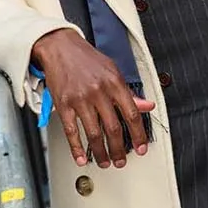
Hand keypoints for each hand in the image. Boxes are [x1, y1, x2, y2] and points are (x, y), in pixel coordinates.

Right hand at [32, 29, 153, 168]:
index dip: (138, 134)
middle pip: (113, 128)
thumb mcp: (113, 70)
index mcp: (114, 82)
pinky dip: (77, 148)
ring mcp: (80, 99)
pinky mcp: (63, 104)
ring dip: (101, 153)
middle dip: (119, 149)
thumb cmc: (87, 59)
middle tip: (122, 160)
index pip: (131, 114)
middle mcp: (98, 91)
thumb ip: (129, 91)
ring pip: (94, 133)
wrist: (60, 46)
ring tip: (105, 162)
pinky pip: (71, 131)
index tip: (141, 147)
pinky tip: (82, 158)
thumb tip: (146, 106)